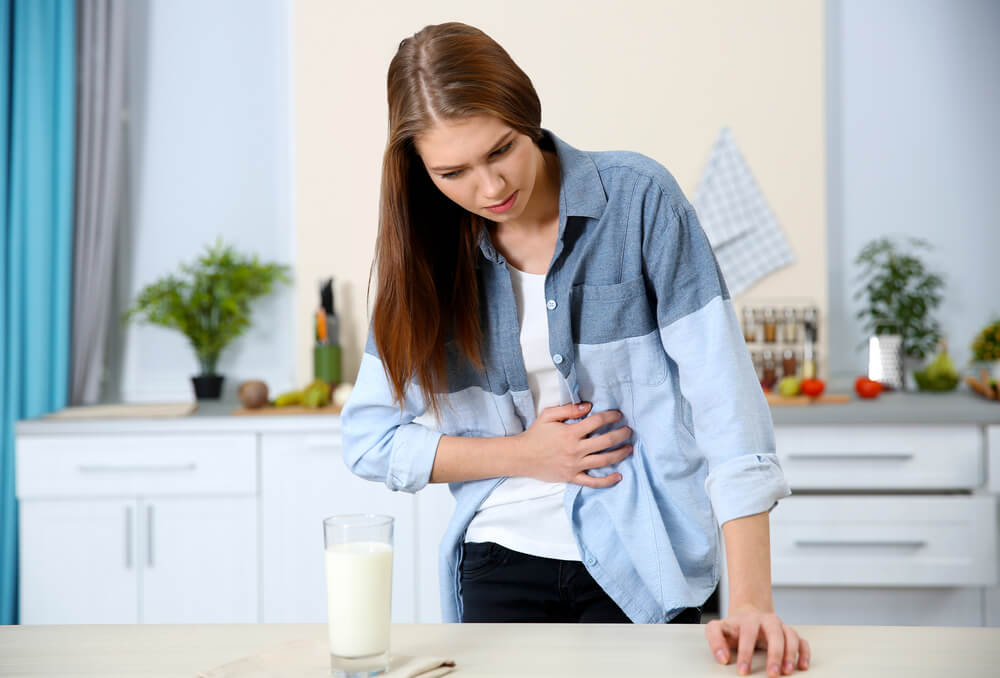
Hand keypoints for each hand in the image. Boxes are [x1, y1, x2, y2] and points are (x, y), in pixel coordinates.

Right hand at [513, 402, 632, 487]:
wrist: (521, 456)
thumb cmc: (535, 435)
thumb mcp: (548, 415)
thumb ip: (568, 409)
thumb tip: (588, 406)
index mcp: (570, 432)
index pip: (597, 422)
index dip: (610, 416)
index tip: (618, 415)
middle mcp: (576, 449)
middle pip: (606, 441)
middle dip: (621, 434)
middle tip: (628, 431)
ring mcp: (575, 465)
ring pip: (604, 460)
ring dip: (620, 454)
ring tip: (629, 448)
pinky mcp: (572, 477)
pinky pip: (593, 481)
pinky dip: (607, 480)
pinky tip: (618, 476)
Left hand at [705, 604, 809, 675]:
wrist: (748, 614)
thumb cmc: (733, 627)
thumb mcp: (718, 629)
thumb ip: (715, 640)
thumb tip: (722, 658)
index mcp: (748, 619)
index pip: (748, 634)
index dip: (745, 653)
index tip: (743, 671)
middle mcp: (767, 621)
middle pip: (774, 634)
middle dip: (774, 655)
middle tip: (772, 675)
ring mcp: (780, 627)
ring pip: (790, 636)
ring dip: (790, 654)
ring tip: (787, 672)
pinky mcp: (790, 634)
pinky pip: (802, 641)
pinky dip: (804, 653)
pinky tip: (802, 666)